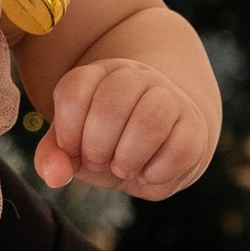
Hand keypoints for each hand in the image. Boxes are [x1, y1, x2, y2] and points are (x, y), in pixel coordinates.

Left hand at [33, 59, 216, 196]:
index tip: (73, 149)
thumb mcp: (75, 146)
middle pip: (112, 101)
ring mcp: (170, 98)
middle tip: (99, 162)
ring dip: (128, 157)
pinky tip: (147, 174)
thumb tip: (54, 176)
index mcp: (100, 74)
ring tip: (123, 169)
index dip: (67, 130)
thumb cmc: (110, 142)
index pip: (75, 89)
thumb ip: (54, 156)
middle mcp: (137, 77)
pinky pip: (178, 150)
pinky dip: (155, 173)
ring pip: (150, 119)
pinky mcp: (195, 127)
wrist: (161, 140)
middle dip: (98, 145)